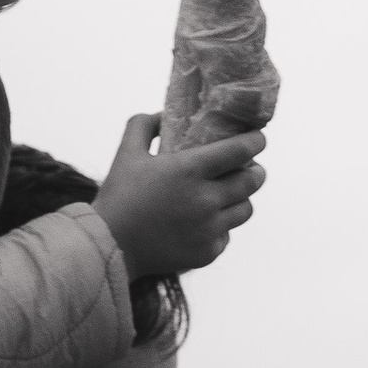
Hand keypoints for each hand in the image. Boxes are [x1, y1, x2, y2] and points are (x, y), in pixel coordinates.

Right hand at [93, 113, 265, 279]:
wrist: (109, 246)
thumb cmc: (118, 196)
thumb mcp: (126, 152)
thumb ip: (144, 125)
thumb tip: (162, 115)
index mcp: (190, 169)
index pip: (240, 150)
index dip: (256, 142)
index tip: (258, 139)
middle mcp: (206, 199)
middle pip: (252, 181)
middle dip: (255, 171)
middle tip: (251, 168)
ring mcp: (209, 229)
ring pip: (245, 210)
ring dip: (241, 199)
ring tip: (230, 195)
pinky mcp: (208, 253)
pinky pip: (226, 235)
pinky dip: (220, 227)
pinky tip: (206, 222)